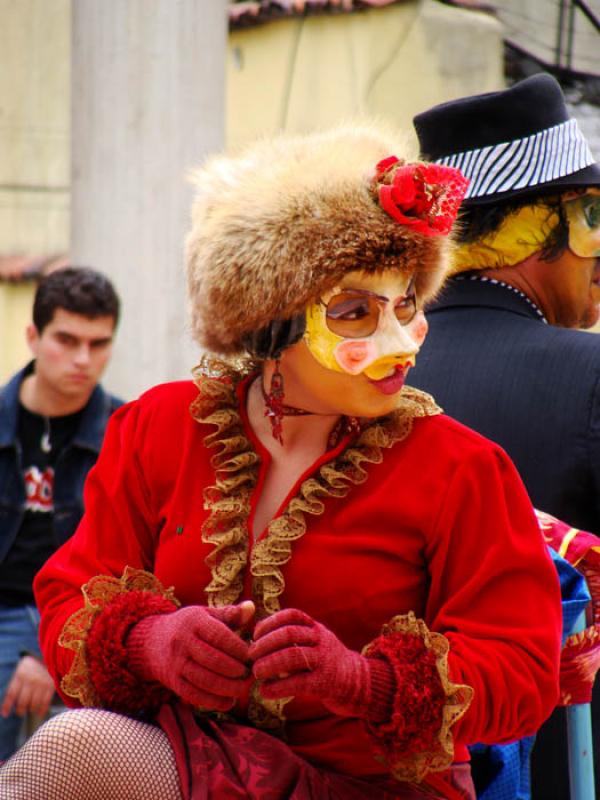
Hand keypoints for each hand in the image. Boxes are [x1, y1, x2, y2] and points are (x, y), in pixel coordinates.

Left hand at [1, 655, 55, 717]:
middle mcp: (30, 680)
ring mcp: (41, 683)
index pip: (11, 694)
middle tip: (20, 712)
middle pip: (22, 702)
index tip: (5, 714)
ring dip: (31, 709)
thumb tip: (11, 700)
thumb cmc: (34, 665)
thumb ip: (17, 682)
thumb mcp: (22, 669)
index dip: (7, 706)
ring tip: (31, 710)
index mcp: (20, 674)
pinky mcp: (52, 685)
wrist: (53, 654)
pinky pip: (45, 702)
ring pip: (33, 704)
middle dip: (20, 710)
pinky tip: (40, 712)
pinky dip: (42, 710)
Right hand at [127, 601, 254, 711]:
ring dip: (228, 688)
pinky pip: (195, 695)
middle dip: (236, 670)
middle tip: (251, 674)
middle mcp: (182, 642)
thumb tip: (251, 607)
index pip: (219, 636)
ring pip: (205, 680)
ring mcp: (176, 664)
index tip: (251, 655)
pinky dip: (214, 702)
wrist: (153, 642)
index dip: (238, 648)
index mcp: (194, 621)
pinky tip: (230, 702)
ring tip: (244, 688)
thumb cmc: (189, 626)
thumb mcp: (206, 614)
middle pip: (213, 660)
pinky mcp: (173, 682)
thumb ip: (230, 613)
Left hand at [250, 608, 391, 717]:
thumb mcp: (314, 643)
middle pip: (289, 633)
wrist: (359, 684)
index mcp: (316, 628)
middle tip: (250, 655)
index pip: (291, 615)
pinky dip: (278, 687)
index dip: (270, 622)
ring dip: (269, 663)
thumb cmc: (326, 663)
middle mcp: (321, 640)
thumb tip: (256, 641)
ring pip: (293, 656)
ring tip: (256, 672)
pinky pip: (298, 683)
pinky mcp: (325, 684)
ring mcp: (325, 661)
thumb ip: (293, 639)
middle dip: (265, 643)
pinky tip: (265, 691)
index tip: (255, 634)